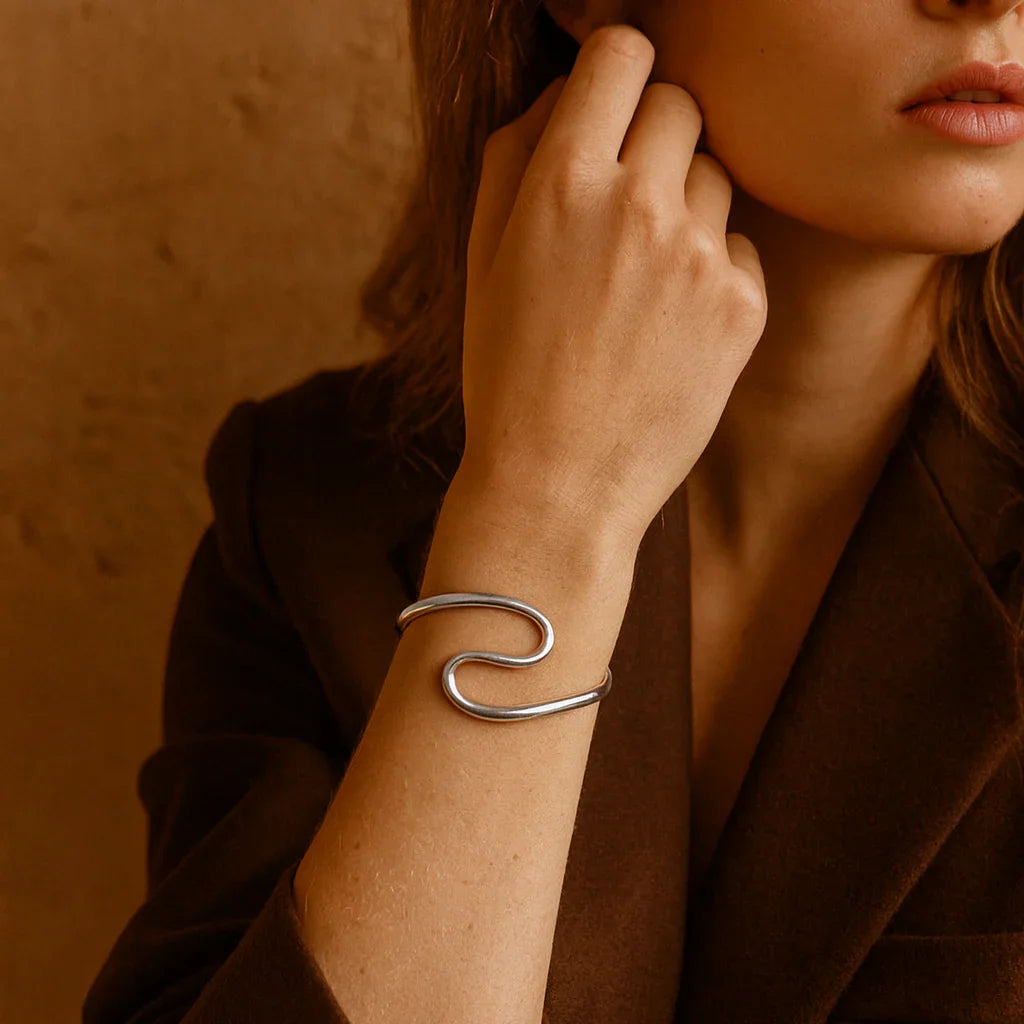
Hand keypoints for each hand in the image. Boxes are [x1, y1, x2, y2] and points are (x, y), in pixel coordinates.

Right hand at [458, 23, 767, 547]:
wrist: (559, 486)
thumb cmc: (507, 376)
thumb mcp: (481, 263)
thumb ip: (513, 158)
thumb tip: (562, 92)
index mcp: (562, 184)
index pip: (621, 55)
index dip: (616, 67)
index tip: (611, 97)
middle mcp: (639, 204)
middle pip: (680, 103)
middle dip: (652, 132)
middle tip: (623, 197)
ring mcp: (700, 255)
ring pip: (714, 175)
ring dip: (683, 203)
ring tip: (642, 279)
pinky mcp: (744, 306)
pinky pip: (741, 246)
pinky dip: (712, 269)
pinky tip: (671, 325)